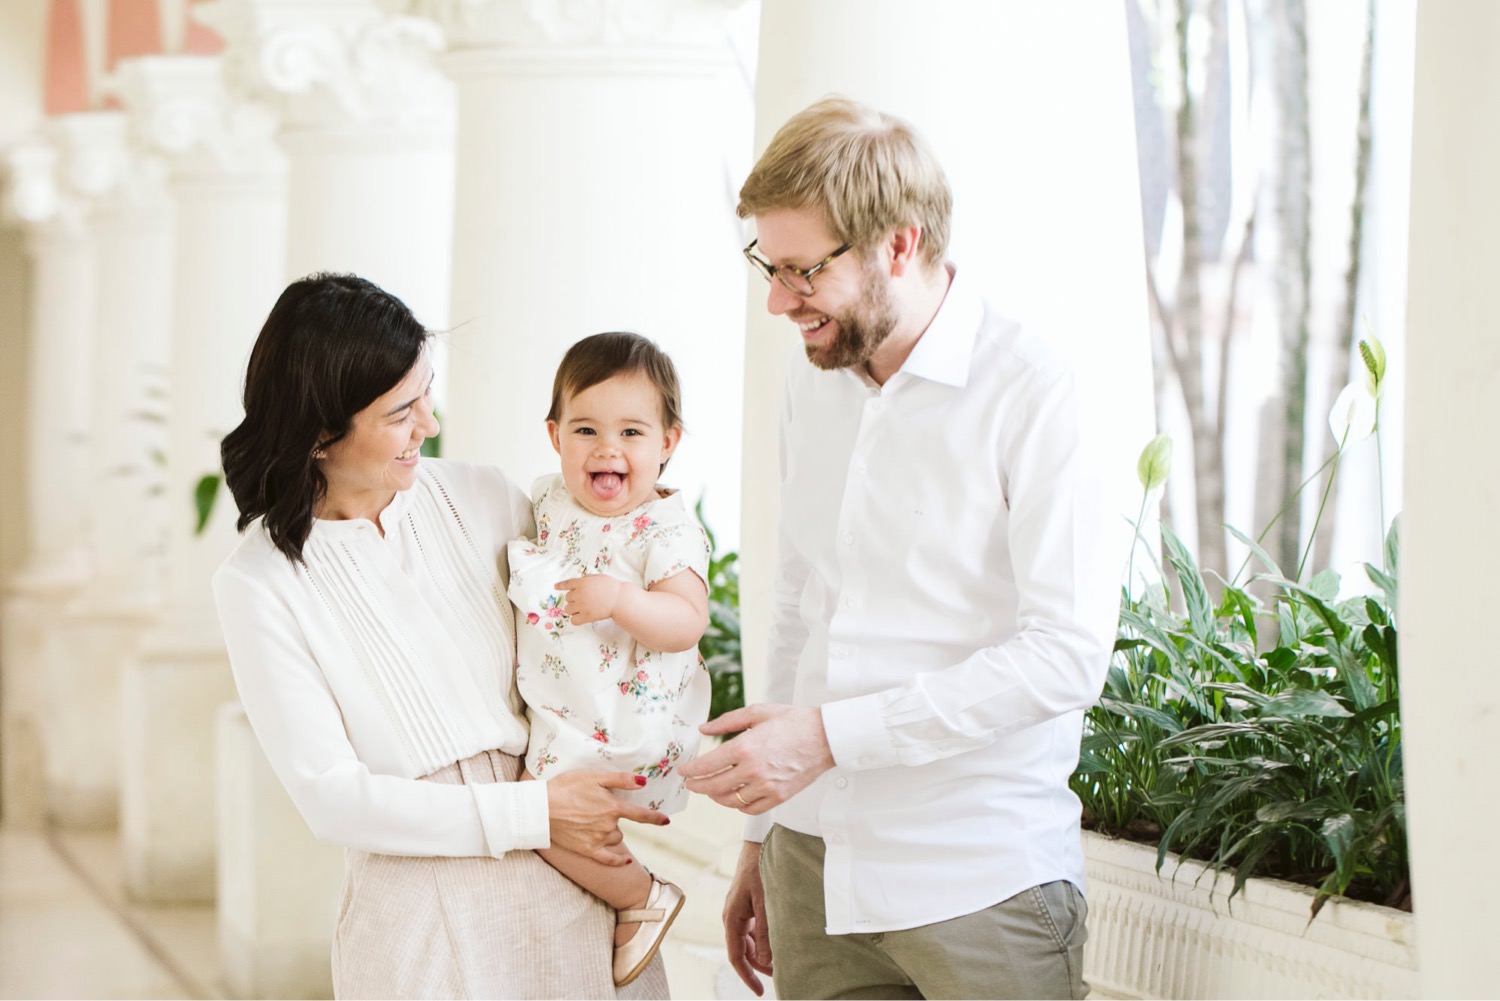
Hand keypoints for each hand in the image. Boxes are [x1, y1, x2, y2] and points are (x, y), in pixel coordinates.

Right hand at [544, 770, 668, 864]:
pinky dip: (617, 860)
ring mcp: (598, 840)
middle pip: (622, 827)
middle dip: (616, 819)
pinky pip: (608, 859)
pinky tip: (625, 860)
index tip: (666, 821)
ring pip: (615, 839)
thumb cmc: (567, 787)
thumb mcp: (594, 776)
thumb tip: (643, 782)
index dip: (655, 818)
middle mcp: (608, 826)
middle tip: (597, 809)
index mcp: (612, 808)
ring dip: (611, 833)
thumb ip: (621, 780)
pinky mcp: (587, 850)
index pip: (641, 815)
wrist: (542, 808)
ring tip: (592, 822)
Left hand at [555, 574, 622, 624]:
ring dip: (573, 609)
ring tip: (582, 609)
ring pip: (568, 609)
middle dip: (573, 599)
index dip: (560, 585)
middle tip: (582, 600)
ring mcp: (582, 606)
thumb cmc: (611, 587)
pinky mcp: (586, 616)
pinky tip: (581, 617)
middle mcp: (579, 594)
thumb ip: (586, 580)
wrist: (619, 599)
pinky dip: (575, 619)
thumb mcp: (597, 578)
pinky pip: (573, 620)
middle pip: (567, 598)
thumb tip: (579, 583)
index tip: (556, 586)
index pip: (567, 584)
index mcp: (582, 583)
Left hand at [679, 704, 834, 813]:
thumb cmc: (792, 721)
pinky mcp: (779, 797)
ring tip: (710, 790)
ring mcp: (767, 786)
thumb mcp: (757, 712)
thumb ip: (726, 721)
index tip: (684, 771)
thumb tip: (703, 729)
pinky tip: (733, 797)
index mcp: (746, 747)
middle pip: (714, 786)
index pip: (708, 765)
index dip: (691, 770)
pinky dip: (738, 805)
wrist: (825, 736)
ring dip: (715, 796)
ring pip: (730, 800)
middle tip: (690, 783)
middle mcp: (753, 769)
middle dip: (697, 786)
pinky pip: (750, 808)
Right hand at [724, 842, 773, 995]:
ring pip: (749, 941)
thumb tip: (767, 961)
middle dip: (759, 966)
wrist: (759, 842)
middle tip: (780, 974)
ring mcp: (740, 911)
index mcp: (732, 918)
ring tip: (782, 959)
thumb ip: (766, 932)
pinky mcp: (747, 904)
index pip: (737, 957)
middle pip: (743, 951)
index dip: (748, 976)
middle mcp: (733, 917)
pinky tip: (778, 940)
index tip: (760, 991)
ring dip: (763, 953)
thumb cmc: (760, 869)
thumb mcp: (766, 903)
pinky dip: (764, 939)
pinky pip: (753, 929)